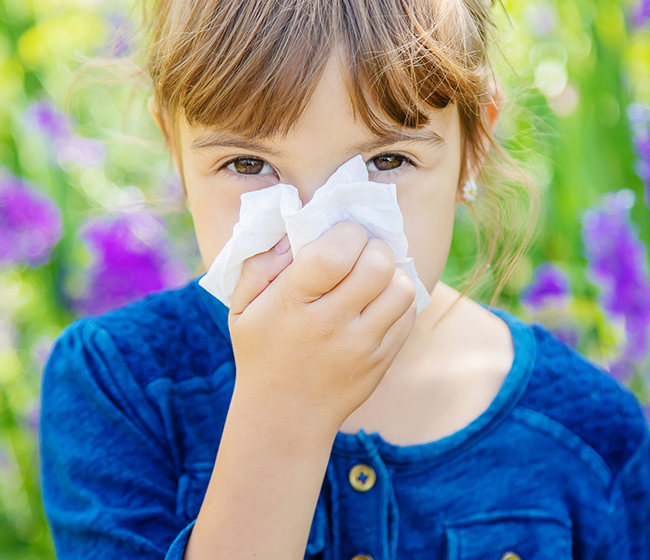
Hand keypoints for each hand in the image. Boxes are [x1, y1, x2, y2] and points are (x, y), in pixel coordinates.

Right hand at [228, 221, 417, 426]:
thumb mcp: (241, 307)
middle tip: (360, 254)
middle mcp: (329, 324)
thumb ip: (259, 263)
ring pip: (401, 288)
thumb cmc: (262, 350)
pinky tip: (377, 301)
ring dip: (391, 273)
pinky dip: (397, 299)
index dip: (347, 233)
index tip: (341, 236)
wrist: (285, 416)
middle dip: (373, 247)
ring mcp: (360, 346)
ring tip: (372, 277)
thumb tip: (294, 232)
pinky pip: (407, 315)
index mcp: (291, 304)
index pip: (335, 253)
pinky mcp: (382, 360)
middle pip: (377, 265)